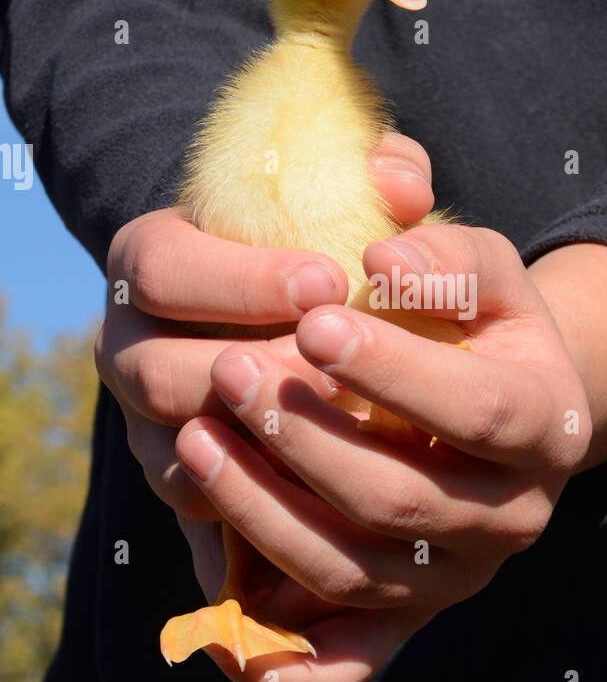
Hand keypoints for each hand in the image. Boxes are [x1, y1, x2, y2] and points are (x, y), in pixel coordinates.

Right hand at [94, 133, 435, 540]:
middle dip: (254, 372)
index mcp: (150, 261)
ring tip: (351, 425)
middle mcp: (128, 346)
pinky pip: (202, 511)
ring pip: (178, 450)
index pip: (162, 269)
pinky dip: (259, 505)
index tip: (330, 279)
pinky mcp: (184, 484)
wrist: (307, 317)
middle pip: (154, 373)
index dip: (240, 280)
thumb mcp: (357, 191)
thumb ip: (383, 171)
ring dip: (260, 442)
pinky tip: (335, 490)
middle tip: (344, 368)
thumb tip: (404, 189)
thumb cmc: (328, 239)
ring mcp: (148, 423)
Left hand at [172, 224, 592, 681]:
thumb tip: (383, 258)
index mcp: (550, 427)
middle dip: (303, 439)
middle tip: (228, 372)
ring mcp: (457, 580)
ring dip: (262, 512)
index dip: (394, 372)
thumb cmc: (486, 328)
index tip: (311, 322)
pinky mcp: (410, 620)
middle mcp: (512, 519)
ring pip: (352, 572)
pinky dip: (286, 665)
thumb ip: (448, 253)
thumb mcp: (490, 272)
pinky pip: (348, 663)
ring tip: (193, 439)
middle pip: (399, 501)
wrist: (508, 407)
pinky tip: (219, 639)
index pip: (477, 409)